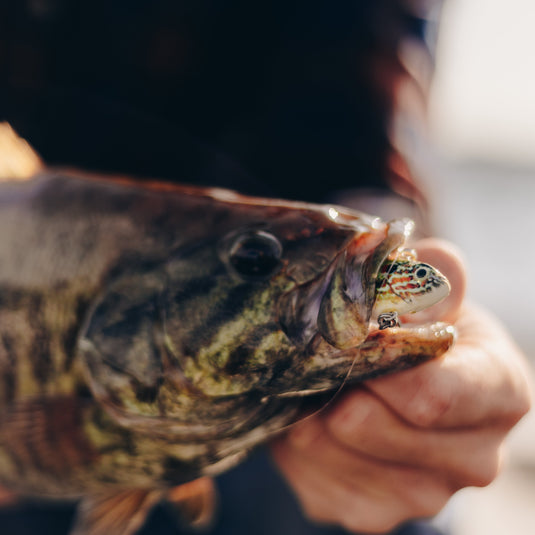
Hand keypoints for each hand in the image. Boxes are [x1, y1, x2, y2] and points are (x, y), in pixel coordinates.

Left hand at [270, 239, 531, 533]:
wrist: (408, 384)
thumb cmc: (423, 333)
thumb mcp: (433, 295)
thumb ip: (434, 275)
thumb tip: (432, 263)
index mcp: (499, 393)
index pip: (432, 394)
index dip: (376, 362)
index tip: (345, 334)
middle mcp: (473, 457)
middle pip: (372, 425)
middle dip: (336, 383)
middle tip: (321, 355)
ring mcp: (423, 494)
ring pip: (333, 450)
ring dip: (311, 409)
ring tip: (318, 382)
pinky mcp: (374, 514)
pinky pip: (314, 479)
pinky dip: (300, 442)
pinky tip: (313, 415)